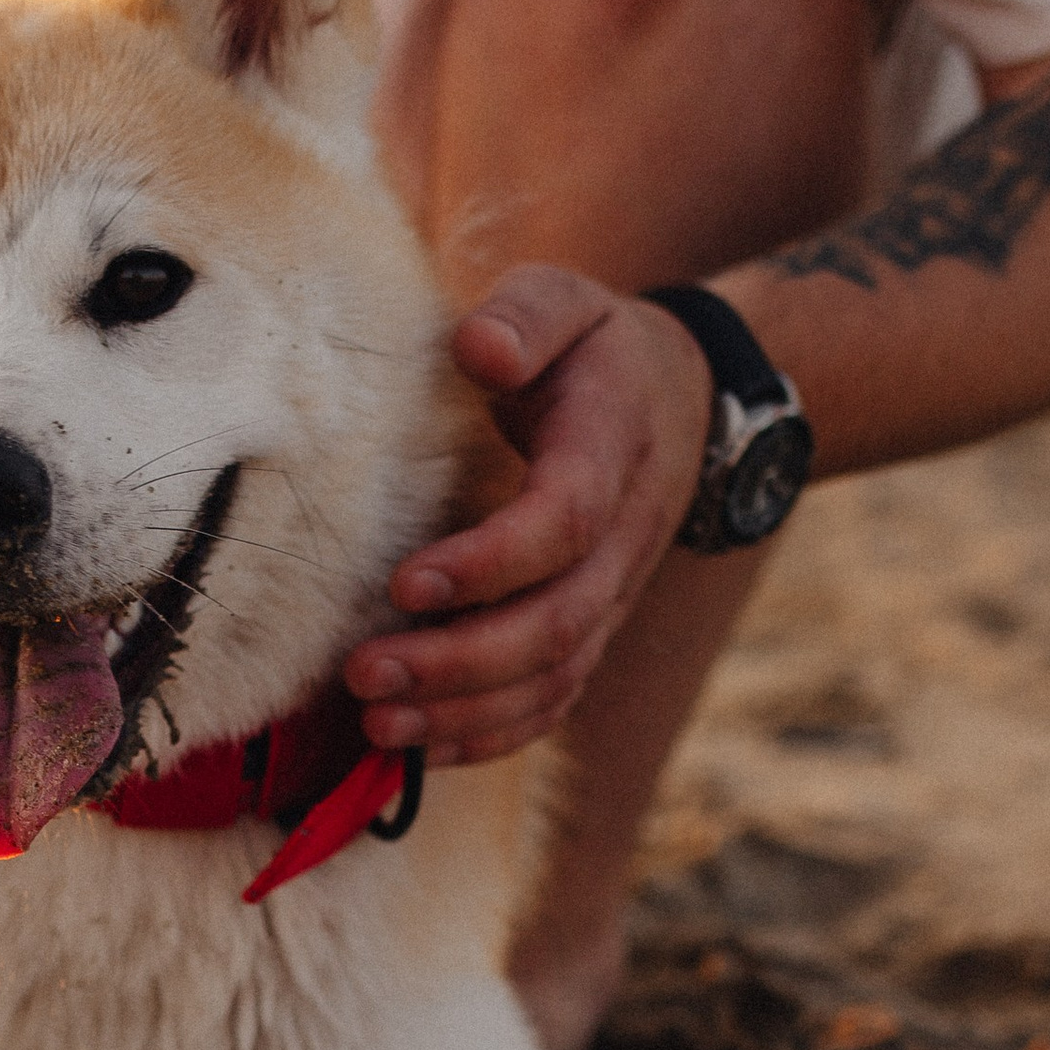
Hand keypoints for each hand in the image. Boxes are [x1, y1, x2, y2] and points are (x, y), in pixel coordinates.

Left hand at [344, 271, 713, 762]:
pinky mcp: (593, 629)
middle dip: (460, 661)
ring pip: (554, 678)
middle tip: (365, 672)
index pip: (564, 523)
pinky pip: (553, 701)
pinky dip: (491, 735)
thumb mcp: (568, 302)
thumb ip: (525, 316)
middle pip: (556, 623)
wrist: (683, 402)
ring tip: (377, 723)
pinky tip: (421, 747)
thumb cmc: (596, 350)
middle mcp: (622, 539)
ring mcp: (612, 594)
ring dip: (465, 712)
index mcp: (612, 451)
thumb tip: (479, 347)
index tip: (407, 584)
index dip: (492, 564)